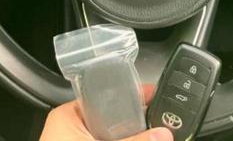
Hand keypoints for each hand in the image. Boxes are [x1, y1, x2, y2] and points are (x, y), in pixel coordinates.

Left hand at [39, 85, 172, 140]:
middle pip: (112, 119)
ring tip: (154, 136)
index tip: (153, 95)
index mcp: (69, 116)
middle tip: (159, 124)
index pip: (104, 96)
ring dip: (132, 139)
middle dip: (135, 124)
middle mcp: (72, 129)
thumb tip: (163, 134)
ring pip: (113, 137)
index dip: (128, 96)